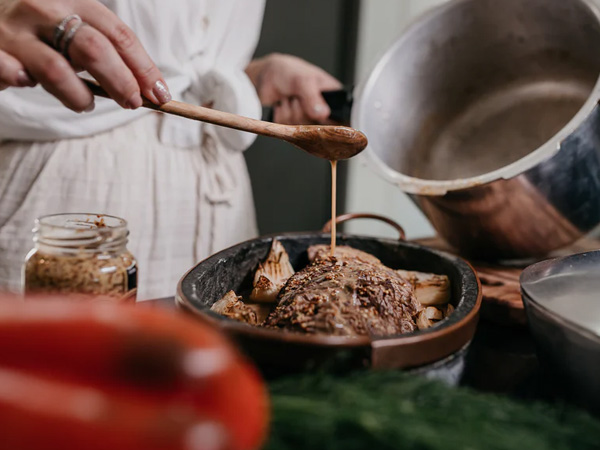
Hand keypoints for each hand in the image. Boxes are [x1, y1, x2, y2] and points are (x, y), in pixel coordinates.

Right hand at [0, 0, 170, 111]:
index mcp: (73, 0)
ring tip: (85, 103)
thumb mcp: (75, 26)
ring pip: (56, 69)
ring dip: (78, 96)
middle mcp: (44, 9)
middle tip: (132, 103)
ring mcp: (15, 29)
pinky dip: (19, 79)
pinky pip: (7, 69)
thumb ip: (105, 50)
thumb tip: (148, 88)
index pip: (118, 35)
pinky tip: (25, 81)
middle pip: (93, 49)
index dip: (144, 68)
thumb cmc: (40, 27)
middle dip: (121, 82)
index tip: (160, 94)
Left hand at [246, 53, 341, 124]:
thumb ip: (312, 97)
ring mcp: (309, 119)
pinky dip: (282, 116)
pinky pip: (289, 130)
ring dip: (290, 112)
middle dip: (302, 112)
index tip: (316, 114)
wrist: (267, 76)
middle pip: (319, 128)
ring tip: (290, 98)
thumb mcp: (303, 80)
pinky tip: (283, 104)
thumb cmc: (289, 71)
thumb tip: (323, 114)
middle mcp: (324, 110)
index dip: (329, 120)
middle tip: (297, 97)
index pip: (341, 118)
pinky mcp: (295, 124)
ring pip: (302, 130)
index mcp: (333, 97)